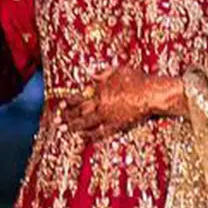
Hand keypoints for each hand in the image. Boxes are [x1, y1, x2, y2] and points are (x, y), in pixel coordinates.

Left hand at [56, 68, 182, 138]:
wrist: (151, 94)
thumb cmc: (137, 79)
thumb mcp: (119, 69)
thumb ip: (103, 72)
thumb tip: (90, 75)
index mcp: (100, 89)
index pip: (80, 96)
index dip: (69, 101)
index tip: (61, 104)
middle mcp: (101, 103)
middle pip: (80, 111)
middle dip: (67, 115)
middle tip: (56, 120)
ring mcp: (108, 115)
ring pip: (87, 122)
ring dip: (74, 126)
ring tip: (64, 130)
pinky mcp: (117, 125)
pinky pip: (101, 132)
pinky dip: (91, 135)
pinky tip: (83, 137)